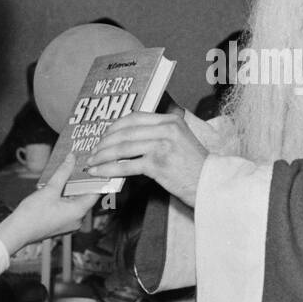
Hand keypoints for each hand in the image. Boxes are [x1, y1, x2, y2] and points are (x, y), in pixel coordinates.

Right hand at [0, 153, 98, 253]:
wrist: (17, 232)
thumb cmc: (32, 214)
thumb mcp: (49, 190)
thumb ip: (62, 173)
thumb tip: (72, 158)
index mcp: (79, 211)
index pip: (96, 193)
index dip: (97, 179)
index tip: (96, 167)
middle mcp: (78, 219)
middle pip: (86, 196)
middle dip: (82, 181)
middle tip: (81, 165)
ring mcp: (70, 223)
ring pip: (76, 201)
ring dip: (72, 188)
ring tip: (69, 173)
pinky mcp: (61, 224)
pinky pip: (69, 207)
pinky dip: (66, 197)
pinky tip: (59, 187)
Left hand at [83, 112, 207, 206]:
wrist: (210, 184)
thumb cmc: (194, 167)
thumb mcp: (181, 140)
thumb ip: (160, 134)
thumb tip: (130, 138)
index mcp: (171, 120)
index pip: (135, 117)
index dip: (115, 126)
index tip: (104, 135)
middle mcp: (167, 129)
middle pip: (126, 132)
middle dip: (104, 142)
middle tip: (93, 151)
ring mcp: (162, 145)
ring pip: (123, 148)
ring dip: (103, 156)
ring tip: (92, 163)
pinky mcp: (158, 164)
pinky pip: (126, 166)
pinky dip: (109, 169)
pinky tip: (99, 173)